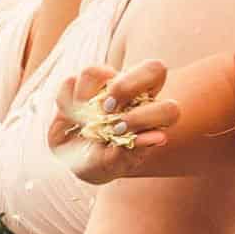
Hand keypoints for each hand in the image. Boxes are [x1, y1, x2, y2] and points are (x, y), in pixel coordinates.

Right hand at [46, 61, 177, 183]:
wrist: (71, 160)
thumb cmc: (99, 162)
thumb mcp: (110, 164)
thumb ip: (130, 153)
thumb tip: (159, 137)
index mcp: (150, 116)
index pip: (169, 108)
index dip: (150, 116)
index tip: (121, 131)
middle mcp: (135, 93)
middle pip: (153, 68)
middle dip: (125, 88)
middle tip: (106, 109)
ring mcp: (108, 83)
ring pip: (98, 71)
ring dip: (84, 98)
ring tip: (81, 120)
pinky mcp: (80, 84)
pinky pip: (71, 81)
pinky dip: (65, 102)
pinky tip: (68, 119)